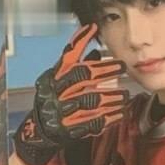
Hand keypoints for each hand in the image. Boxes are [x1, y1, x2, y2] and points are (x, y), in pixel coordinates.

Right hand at [12, 24, 125, 164]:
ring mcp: (64, 112)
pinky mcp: (71, 129)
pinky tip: (120, 113)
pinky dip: (109, 118)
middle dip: (105, 72)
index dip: (87, 50)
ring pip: (91, 101)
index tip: (107, 46)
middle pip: (84, 79)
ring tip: (124, 95)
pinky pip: (93, 123)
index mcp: (56, 78)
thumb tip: (92, 35)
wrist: (40, 127)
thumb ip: (75, 56)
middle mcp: (59, 93)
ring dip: (111, 97)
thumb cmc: (54, 96)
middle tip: (122, 68)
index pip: (72, 62)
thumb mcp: (59, 74)